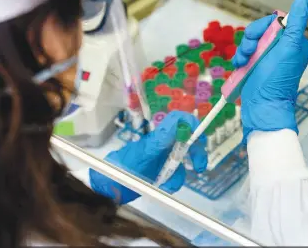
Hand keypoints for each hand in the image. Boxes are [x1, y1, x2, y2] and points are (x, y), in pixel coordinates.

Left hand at [89, 111, 207, 203]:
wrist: (108, 184)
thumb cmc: (123, 166)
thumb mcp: (143, 153)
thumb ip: (160, 140)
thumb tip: (179, 123)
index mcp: (158, 136)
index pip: (178, 119)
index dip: (191, 122)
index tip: (198, 136)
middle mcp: (162, 144)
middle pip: (187, 141)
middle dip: (196, 153)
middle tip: (199, 167)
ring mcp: (161, 158)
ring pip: (181, 162)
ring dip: (179, 175)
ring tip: (168, 185)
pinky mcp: (159, 171)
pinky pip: (174, 175)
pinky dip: (172, 183)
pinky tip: (164, 188)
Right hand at [232, 0, 307, 141]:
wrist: (262, 107)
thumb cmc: (275, 80)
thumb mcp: (288, 49)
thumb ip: (295, 24)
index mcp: (294, 43)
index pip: (275, 23)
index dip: (261, 28)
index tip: (255, 39)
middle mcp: (282, 49)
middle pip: (261, 32)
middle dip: (250, 41)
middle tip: (248, 53)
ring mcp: (268, 59)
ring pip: (251, 43)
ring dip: (243, 50)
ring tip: (242, 62)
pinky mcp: (256, 68)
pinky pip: (246, 55)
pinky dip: (240, 58)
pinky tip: (237, 66)